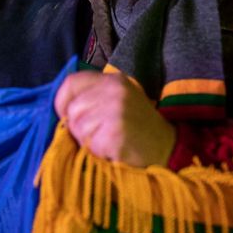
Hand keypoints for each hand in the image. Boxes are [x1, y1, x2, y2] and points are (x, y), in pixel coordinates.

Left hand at [54, 71, 175, 167]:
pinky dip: (98, 152)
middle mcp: (114, 90)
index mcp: (113, 80)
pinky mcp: (115, 133)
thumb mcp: (118, 101)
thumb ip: (93, 98)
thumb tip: (62, 111)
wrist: (169, 149)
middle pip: (73, 109)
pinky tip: (115, 150)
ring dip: (87, 141)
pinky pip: (89, 145)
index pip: (71, 83)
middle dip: (78, 127)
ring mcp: (116, 110)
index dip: (63, 101)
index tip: (67, 116)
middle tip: (100, 134)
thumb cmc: (139, 129)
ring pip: (78, 128)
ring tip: (110, 142)